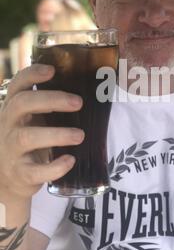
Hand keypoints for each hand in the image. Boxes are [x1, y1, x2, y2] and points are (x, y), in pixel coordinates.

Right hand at [0, 65, 84, 199]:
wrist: (10, 179)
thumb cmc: (29, 142)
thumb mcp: (32, 120)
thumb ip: (48, 106)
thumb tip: (87, 90)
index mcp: (14, 109)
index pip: (17, 85)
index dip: (31, 75)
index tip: (52, 70)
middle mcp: (9, 126)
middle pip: (22, 104)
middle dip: (51, 100)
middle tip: (78, 102)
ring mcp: (12, 150)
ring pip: (27, 137)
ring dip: (57, 134)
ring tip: (80, 135)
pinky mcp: (21, 173)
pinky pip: (34, 170)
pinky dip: (54, 167)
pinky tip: (70, 160)